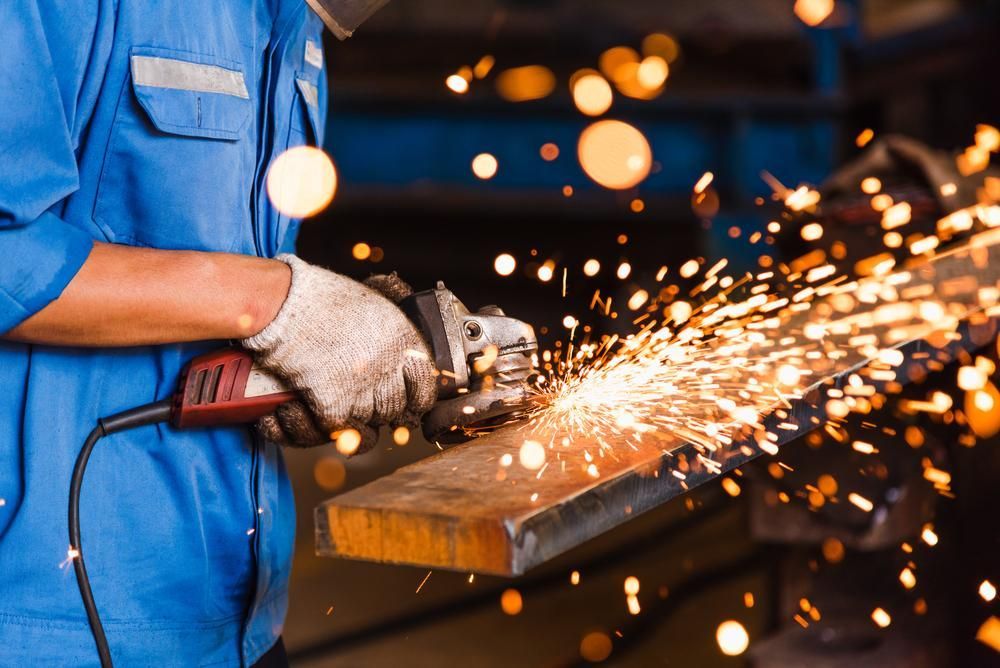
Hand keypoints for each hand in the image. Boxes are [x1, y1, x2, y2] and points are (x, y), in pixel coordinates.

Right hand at [243, 255, 436, 450]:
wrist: (282, 303)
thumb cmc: (322, 299)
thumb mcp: (373, 303)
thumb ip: (394, 331)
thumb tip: (410, 356)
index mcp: (404, 339)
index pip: (425, 388)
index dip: (414, 400)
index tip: (404, 403)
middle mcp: (389, 365)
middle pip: (394, 410)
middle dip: (377, 409)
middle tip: (356, 398)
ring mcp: (362, 387)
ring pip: (366, 422)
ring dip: (348, 417)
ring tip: (330, 398)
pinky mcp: (334, 403)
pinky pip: (335, 428)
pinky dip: (318, 422)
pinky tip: (305, 406)